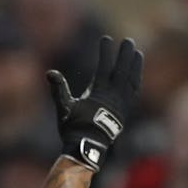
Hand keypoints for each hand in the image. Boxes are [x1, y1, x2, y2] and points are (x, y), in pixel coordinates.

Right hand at [46, 36, 142, 171]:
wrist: (89, 148)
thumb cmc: (74, 128)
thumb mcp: (64, 108)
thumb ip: (58, 89)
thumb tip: (50, 73)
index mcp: (98, 93)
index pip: (104, 67)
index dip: (106, 52)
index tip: (106, 39)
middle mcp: (113, 96)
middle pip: (122, 70)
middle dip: (125, 54)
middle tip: (128, 41)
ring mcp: (122, 103)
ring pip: (131, 80)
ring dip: (134, 65)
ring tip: (137, 53)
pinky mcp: (125, 111)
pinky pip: (134, 91)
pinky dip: (136, 80)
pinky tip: (136, 74)